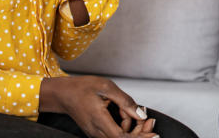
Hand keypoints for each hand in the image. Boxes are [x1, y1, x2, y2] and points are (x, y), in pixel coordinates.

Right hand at [39, 76, 157, 137]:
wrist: (63, 94)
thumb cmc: (81, 88)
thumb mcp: (106, 87)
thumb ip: (125, 101)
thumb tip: (141, 113)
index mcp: (99, 121)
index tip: (154, 135)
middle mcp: (97, 132)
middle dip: (140, 132)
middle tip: (151, 120)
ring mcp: (96, 134)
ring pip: (119, 137)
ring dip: (133, 129)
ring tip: (138, 113)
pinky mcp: (96, 132)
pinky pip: (114, 134)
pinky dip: (124, 127)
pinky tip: (127, 114)